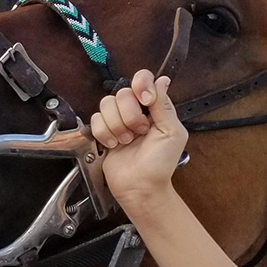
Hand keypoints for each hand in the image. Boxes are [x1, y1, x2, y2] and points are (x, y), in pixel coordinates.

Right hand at [90, 70, 187, 212]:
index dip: (141, 86)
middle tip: (139, 132)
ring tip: (126, 141)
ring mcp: (118, 121)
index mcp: (154, 107)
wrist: (140, 188)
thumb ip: (164, 105)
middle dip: (129, 115)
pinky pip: (95, 120)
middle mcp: (135, 111)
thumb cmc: (160, 164)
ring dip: (116, 126)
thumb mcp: (172, 132)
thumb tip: (161, 80)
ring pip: (106, 105)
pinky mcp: (103, 134)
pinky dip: (104, 134)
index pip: (143, 79)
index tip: (145, 102)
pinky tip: (113, 145)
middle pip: (122, 93)